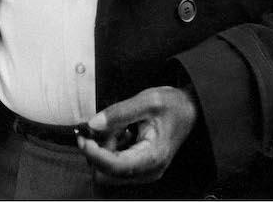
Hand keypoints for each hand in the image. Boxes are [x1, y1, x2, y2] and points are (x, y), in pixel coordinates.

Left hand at [78, 85, 197, 185]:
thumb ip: (119, 112)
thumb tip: (92, 124)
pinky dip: (111, 147)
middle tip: (105, 125)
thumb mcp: (148, 100)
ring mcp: (144, 172)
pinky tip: (123, 132)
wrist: (189, 110)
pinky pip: (115, 164)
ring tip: (120, 126)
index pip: (115, 166)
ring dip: (105, 147)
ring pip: (109, 169)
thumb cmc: (173, 105)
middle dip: (100, 150)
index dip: (94, 153)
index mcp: (152, 157)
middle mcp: (148, 171)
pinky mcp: (139, 168)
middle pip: (108, 172)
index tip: (83, 136)